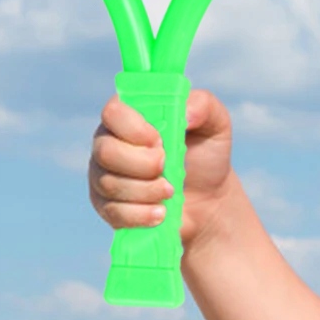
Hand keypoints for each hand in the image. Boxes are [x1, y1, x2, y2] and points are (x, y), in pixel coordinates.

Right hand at [88, 89, 236, 249]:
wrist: (208, 199)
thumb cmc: (206, 154)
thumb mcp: (215, 123)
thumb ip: (203, 105)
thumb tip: (184, 114)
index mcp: (130, 114)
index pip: (113, 112)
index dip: (133, 128)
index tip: (160, 141)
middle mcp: (109, 142)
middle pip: (105, 151)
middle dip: (141, 163)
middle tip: (166, 166)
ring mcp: (103, 175)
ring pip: (109, 184)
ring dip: (146, 190)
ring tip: (170, 191)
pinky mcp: (107, 207)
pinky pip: (112, 212)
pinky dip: (140, 214)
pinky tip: (160, 213)